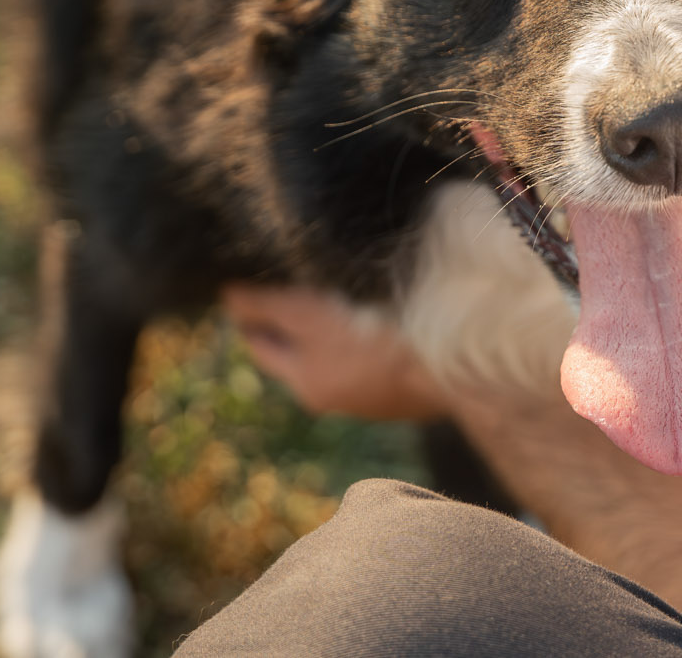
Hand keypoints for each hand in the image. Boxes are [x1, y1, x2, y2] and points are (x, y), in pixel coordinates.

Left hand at [221, 283, 448, 422]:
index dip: (250, 316)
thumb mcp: (310, 316)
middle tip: (291, 283)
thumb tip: (228, 297)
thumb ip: (268, 307)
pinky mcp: (411, 385)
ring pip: (342, 357)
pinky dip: (371, 337)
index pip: (264, 346)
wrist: (453, 368)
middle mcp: (337, 397)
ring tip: (339, 293)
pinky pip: (378, 356)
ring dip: (336, 330)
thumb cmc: (374, 340)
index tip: (244, 288)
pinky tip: (386, 315)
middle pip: (302, 355)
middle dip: (294, 324)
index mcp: (308, 384)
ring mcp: (376, 395)